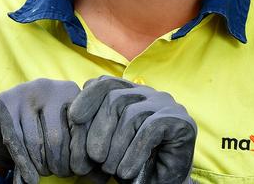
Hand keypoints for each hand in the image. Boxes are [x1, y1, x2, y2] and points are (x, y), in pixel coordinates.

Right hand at [0, 78, 79, 183]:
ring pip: (35, 143)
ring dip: (42, 166)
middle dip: (60, 163)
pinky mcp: (5, 104)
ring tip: (46, 173)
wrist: (10, 111)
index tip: (80, 169)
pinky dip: (24, 165)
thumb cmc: (46, 122)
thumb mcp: (66, 122)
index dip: (80, 153)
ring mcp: (24, 93)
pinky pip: (15, 142)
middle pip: (56, 138)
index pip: (80, 127)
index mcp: (70, 90)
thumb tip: (87, 166)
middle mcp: (48, 87)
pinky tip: (31, 178)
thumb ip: (78, 137)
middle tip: (62, 173)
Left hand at [68, 76, 196, 183]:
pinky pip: (149, 130)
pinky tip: (126, 171)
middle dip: (99, 130)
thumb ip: (93, 126)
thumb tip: (73, 114)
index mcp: (130, 93)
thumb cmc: (130, 164)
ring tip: (112, 169)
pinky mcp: (180, 121)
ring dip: (116, 147)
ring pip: (131, 115)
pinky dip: (134, 153)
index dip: (88, 98)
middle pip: (115, 98)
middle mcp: (149, 94)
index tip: (74, 118)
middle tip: (95, 159)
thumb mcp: (106, 144)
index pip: (106, 83)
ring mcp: (166, 105)